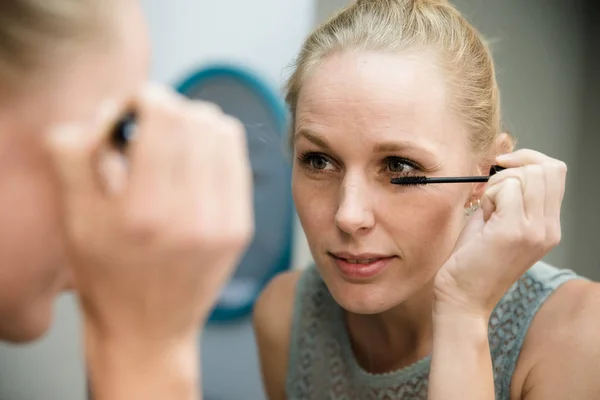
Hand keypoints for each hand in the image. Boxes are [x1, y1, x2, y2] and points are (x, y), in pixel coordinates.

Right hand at [45, 84, 253, 343]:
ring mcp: (225, 221)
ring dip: (196, 125)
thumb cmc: (105, 275)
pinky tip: (194, 164)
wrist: (148, 330)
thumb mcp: (73, 215)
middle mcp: (193, 214)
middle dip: (170, 110)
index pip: (165, 114)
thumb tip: (113, 109)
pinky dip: (216, 147)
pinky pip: (238, 160)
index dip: (145, 98)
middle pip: (198, 117)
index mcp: (145, 209)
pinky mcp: (242, 227)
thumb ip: (77, 151)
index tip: (131, 111)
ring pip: (224, 132)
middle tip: (150, 129)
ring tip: (173, 145)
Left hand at [432, 149, 566, 318]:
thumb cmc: (471, 261)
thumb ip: (507, 197)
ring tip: (486, 213)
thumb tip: (504, 167)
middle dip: (511, 170)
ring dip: (497, 186)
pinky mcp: (515, 231)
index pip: (555, 171)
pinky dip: (488, 196)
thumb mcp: (496, 223)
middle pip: (546, 168)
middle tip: (490, 195)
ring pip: (525, 175)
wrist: (462, 297)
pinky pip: (506, 188)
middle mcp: (549, 228)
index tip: (501, 167)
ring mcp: (536, 230)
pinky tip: (482, 218)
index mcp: (547, 225)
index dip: (528, 159)